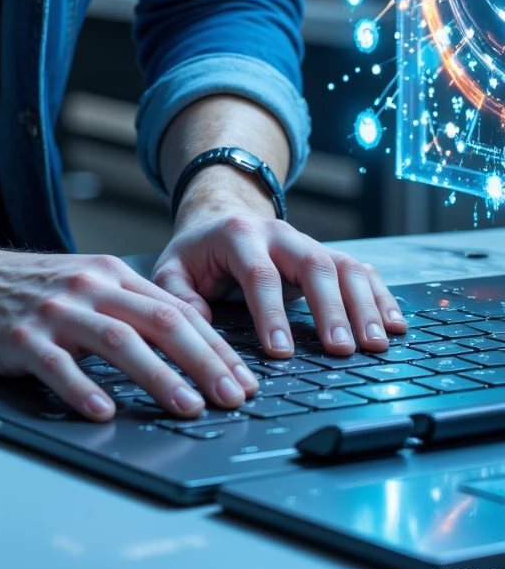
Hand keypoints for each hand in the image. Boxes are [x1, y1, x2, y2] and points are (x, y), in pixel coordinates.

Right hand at [0, 237, 260, 422]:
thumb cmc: (25, 286)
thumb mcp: (86, 281)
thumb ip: (130, 305)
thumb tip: (188, 338)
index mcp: (110, 274)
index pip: (177, 310)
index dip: (216, 346)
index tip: (243, 378)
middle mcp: (89, 287)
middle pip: (160, 322)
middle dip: (205, 362)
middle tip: (233, 397)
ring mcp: (56, 310)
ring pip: (118, 342)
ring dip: (159, 377)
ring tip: (188, 406)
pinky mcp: (22, 336)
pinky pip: (58, 365)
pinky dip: (84, 389)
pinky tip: (104, 412)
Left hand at [152, 165, 406, 357]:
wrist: (221, 215)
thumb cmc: (198, 252)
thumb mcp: (172, 267)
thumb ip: (178, 294)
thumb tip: (200, 325)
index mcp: (239, 236)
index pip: (259, 274)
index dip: (271, 314)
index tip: (281, 353)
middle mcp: (280, 234)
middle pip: (313, 264)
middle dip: (329, 308)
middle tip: (340, 349)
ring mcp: (308, 242)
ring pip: (343, 266)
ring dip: (363, 305)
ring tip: (376, 344)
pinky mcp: (327, 254)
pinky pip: (361, 271)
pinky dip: (381, 297)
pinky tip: (395, 325)